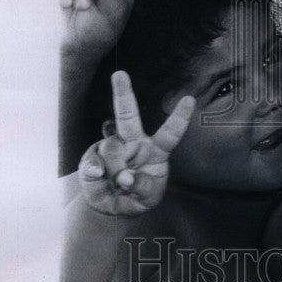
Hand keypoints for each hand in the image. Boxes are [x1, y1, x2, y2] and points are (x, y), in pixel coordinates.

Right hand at [78, 71, 194, 214]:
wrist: (111, 207)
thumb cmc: (137, 197)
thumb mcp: (147, 198)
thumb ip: (142, 187)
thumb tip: (125, 177)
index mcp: (156, 150)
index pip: (170, 133)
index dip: (179, 117)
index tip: (190, 99)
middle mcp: (134, 143)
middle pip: (128, 116)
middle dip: (123, 94)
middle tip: (119, 74)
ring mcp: (112, 148)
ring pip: (110, 150)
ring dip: (114, 171)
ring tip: (117, 185)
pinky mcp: (92, 157)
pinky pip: (91, 162)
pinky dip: (94, 175)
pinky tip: (99, 178)